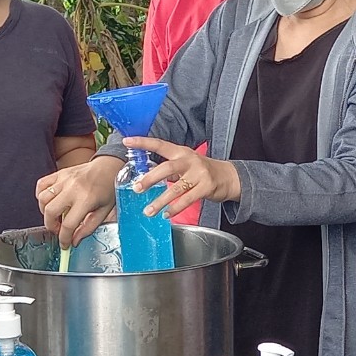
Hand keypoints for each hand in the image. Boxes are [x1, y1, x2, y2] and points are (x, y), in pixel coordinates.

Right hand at [37, 156, 121, 248]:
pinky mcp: (60, 173)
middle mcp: (73, 189)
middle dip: (51, 226)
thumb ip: (88, 227)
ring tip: (55, 216)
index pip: (68, 225)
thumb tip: (75, 240)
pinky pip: (41, 185)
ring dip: (45, 212)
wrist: (109, 167)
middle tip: (59, 230)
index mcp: (86, 200)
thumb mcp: (104, 211)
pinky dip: (41, 195)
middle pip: (50, 212)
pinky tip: (49, 201)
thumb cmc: (109, 188)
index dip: (64, 238)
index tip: (64, 244)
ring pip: (43, 199)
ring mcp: (64, 179)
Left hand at [123, 137, 240, 217]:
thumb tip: (146, 177)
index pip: (160, 144)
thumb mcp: (186, 163)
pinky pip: (188, 199)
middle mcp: (189, 161)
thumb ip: (169, 168)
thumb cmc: (202, 171)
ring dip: (160, 201)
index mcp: (181, 152)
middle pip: (167, 168)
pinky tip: (166, 214)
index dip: (143, 142)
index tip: (127, 141)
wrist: (228, 177)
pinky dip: (175, 208)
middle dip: (150, 178)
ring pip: (176, 188)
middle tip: (136, 188)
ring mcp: (199, 174)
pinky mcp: (206, 187)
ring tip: (148, 211)